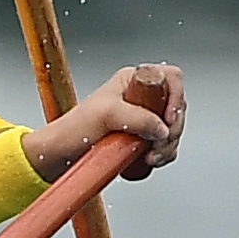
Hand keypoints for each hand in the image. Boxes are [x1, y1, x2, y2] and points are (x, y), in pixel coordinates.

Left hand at [34, 62, 184, 178]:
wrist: (60, 155)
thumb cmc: (73, 129)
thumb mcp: (105, 115)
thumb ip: (137, 117)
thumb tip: (162, 128)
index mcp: (132, 81)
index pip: (171, 78)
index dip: (176, 98)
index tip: (168, 119)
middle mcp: (141, 96)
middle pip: (177, 107)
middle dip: (172, 129)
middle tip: (157, 143)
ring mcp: (144, 117)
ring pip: (174, 128)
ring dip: (168, 145)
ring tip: (148, 155)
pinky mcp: (143, 136)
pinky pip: (166, 144)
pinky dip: (163, 154)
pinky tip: (147, 159)